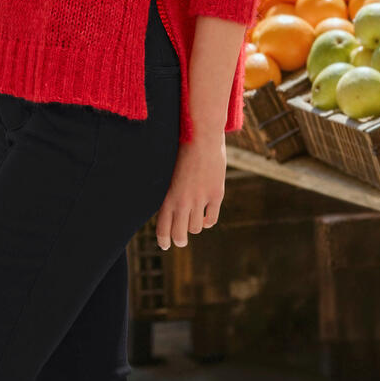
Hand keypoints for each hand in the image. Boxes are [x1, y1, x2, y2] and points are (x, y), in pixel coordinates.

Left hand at [155, 131, 225, 250]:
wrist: (201, 135)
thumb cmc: (180, 148)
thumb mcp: (167, 170)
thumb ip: (167, 189)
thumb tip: (164, 205)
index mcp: (168, 196)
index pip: (163, 228)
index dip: (163, 240)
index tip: (164, 244)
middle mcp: (183, 201)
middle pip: (180, 234)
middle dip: (179, 239)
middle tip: (179, 240)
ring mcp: (201, 199)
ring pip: (196, 227)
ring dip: (193, 227)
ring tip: (191, 223)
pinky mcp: (216, 195)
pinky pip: (211, 219)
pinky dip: (207, 221)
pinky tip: (205, 217)